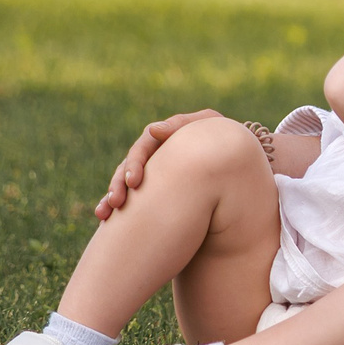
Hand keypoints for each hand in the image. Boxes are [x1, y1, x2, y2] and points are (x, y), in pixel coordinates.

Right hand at [94, 111, 219, 219]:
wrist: (240, 172)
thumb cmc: (230, 149)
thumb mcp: (214, 131)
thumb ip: (186, 126)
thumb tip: (154, 129)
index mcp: (170, 136)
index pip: (147, 144)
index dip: (137, 162)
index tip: (134, 181)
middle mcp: (158, 151)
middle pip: (132, 164)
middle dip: (120, 182)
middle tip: (118, 201)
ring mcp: (154, 170)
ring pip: (126, 181)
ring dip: (113, 194)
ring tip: (105, 212)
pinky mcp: (152, 189)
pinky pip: (131, 197)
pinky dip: (115, 205)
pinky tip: (103, 217)